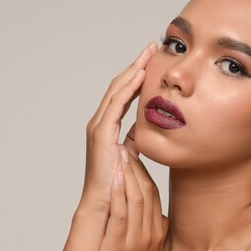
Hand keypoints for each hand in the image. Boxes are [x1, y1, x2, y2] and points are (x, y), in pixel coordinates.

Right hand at [78, 42, 157, 214]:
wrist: (105, 202)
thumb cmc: (118, 183)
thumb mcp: (130, 155)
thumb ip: (135, 141)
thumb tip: (144, 134)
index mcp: (107, 125)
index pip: (123, 93)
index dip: (136, 75)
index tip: (150, 60)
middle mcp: (100, 121)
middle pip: (119, 85)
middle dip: (136, 65)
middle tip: (151, 47)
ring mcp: (99, 126)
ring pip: (117, 90)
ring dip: (133, 70)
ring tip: (147, 54)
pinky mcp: (102, 133)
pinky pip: (116, 104)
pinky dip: (128, 88)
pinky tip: (140, 75)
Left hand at [92, 142, 168, 250]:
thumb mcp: (150, 250)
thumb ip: (154, 229)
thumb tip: (158, 213)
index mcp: (158, 231)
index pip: (154, 194)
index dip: (143, 172)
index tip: (134, 155)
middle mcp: (150, 233)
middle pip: (147, 191)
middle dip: (136, 166)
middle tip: (126, 145)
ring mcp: (136, 239)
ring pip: (135, 198)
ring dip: (127, 173)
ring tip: (119, 153)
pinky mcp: (119, 245)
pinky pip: (121, 213)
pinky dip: (118, 193)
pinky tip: (113, 176)